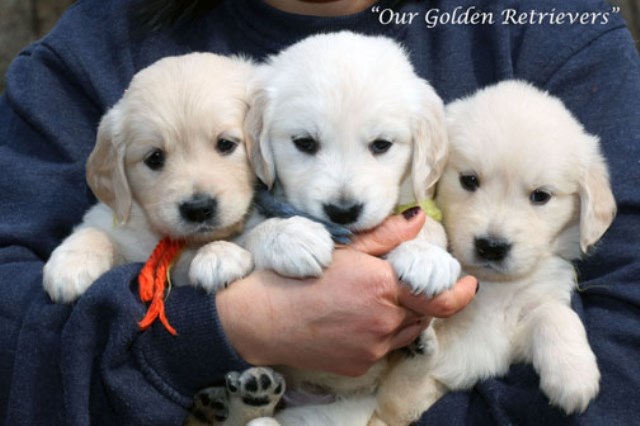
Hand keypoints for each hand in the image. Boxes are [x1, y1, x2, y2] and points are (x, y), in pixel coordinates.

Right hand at [216, 209, 476, 375]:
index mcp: (383, 288)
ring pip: (405, 332)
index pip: (440, 298)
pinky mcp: (359, 364)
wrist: (261, 319)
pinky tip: (353, 320)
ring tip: (371, 302)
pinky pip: (382, 348)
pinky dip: (379, 334)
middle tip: (399, 285)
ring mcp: (372, 347)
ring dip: (402, 316)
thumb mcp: (343, 249)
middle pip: (422, 314)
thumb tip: (417, 219)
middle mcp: (384, 322)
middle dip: (419, 299)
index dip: (460, 292)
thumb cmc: (298, 276)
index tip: (468, 284)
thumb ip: (386, 236)